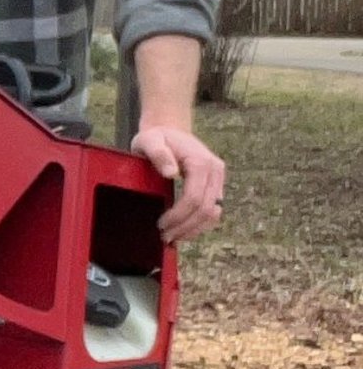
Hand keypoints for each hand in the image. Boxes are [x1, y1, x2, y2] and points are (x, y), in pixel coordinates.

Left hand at [133, 123, 225, 244]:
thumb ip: (158, 154)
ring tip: (173, 238)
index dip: (178, 216)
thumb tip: (171, 173)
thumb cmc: (156, 138)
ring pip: (213, 214)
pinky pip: (213, 211)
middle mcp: (215, 170)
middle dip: (185, 227)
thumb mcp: (149, 141)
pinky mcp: (216, 186)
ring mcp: (218, 179)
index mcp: (201, 162)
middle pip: (206, 209)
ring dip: (194, 229)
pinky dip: (200, 224)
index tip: (160, 225)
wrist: (170, 131)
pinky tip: (183, 231)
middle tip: (164, 237)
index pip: (194, 198)